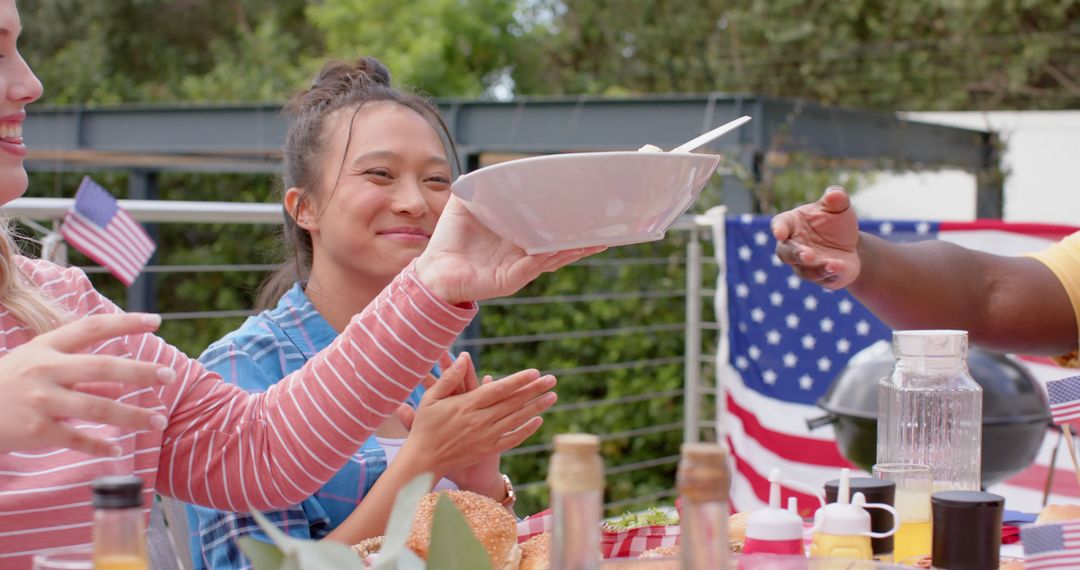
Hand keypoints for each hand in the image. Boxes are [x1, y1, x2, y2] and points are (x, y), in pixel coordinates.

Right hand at [0, 313, 176, 455]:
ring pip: (97, 408)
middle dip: (140, 371)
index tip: (155, 320)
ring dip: (132, 416)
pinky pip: (77, 439)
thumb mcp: (40, 365)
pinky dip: (100, 446)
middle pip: (102, 368)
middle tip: (170, 374)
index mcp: (48, 348)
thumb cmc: (11, 384)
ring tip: (158, 420)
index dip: (124, 322)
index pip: (92, 328)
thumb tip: (122, 385)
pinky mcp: (37, 430)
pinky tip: (118, 449)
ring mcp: (41, 401)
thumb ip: (80, 373)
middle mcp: (46, 370)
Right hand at [395, 353, 555, 480]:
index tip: (535, 372)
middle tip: (552, 379)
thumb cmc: (424, 426)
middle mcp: (479, 420)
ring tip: (552, 396)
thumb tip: (463, 357)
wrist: (423, 461)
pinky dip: (527, 429)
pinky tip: (539, 420)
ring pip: (516, 419)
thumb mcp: (430, 398)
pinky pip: (512, 439)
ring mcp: (485, 436)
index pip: (499, 390)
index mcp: (466, 405)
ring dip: (537, 407)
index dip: (518, 380)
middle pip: (513, 402)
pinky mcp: (487, 450)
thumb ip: (449, 378)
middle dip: (535, 390)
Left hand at [415, 196, 604, 303]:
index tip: (587, 206)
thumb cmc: (449, 240)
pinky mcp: (511, 279)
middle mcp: (524, 252)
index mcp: (517, 236)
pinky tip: (566, 248)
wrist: (432, 270)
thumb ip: (475, 187)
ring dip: (575, 248)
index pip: (548, 227)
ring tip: (598, 239)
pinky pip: (535, 266)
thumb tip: (483, 169)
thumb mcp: (464, 205)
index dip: (567, 219)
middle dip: (583, 237)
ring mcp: (520, 267)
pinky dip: (550, 257)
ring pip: (554, 256)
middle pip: (560, 244)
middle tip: (607, 226)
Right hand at [771, 186, 860, 288]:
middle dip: (796, 254)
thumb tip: (835, 194)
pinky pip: (823, 278)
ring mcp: (805, 265)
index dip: (778, 228)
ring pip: (805, 270)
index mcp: (792, 224)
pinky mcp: (821, 277)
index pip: (780, 224)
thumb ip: (837, 198)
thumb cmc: (836, 223)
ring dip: (817, 268)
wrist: (851, 246)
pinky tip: (840, 267)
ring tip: (832, 264)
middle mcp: (793, 246)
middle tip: (807, 254)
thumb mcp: (839, 208)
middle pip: (786, 253)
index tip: (779, 233)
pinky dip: (831, 273)